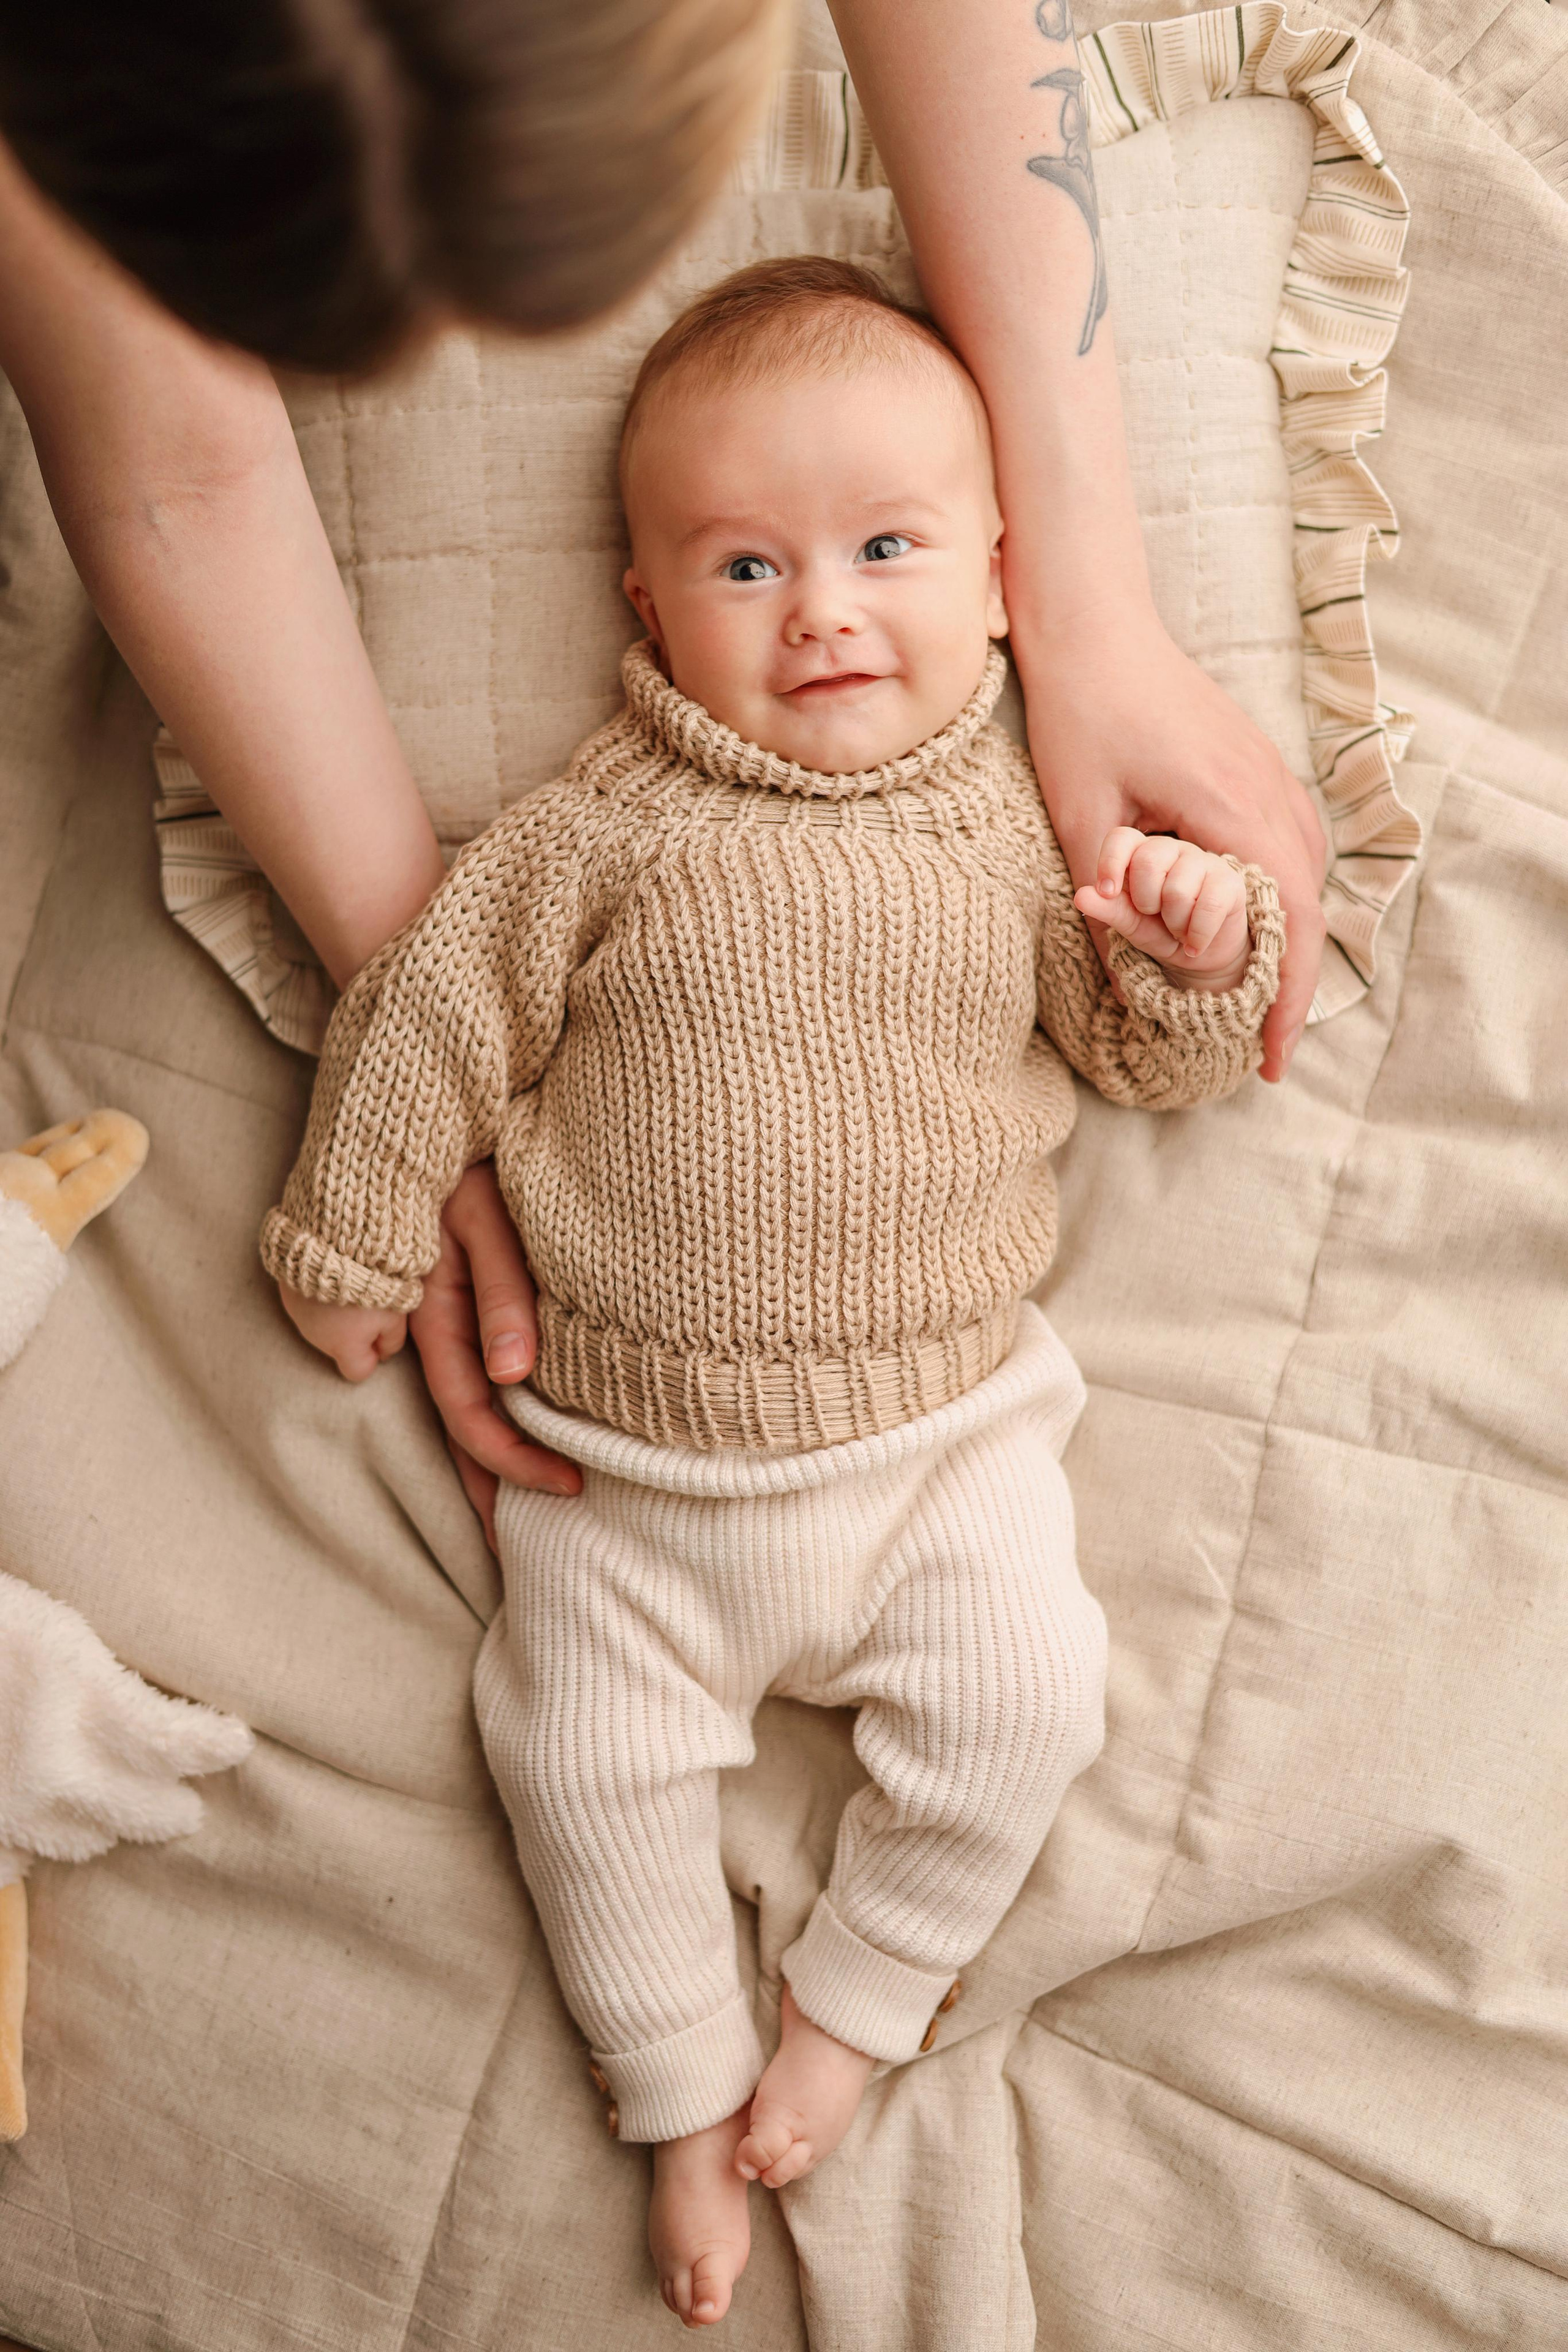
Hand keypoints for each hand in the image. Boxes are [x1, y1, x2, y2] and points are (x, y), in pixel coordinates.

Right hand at [281, 1286, 408, 1380]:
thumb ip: (392, 1342)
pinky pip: (307, 1303)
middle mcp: (316, 1337)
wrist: (337, 1243)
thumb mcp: (396, 1316)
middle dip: (353, 1333)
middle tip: (369, 1304)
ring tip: (350, 1286)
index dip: (372, 1357)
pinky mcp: (288, 1292)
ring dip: (335, 1313)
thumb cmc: (373, 1282)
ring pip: (322, 1325)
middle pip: (338, 1346)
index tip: (380, 1337)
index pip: (357, 1372)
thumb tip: (383, 1355)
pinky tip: (332, 1275)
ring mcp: (298, 1315)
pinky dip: (319, 1296)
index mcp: (343, 1348)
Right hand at [406, 1162, 580, 1549]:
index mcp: (438, 1309)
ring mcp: (443, 1294)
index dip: (514, 1457)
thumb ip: (499, 1292)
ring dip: (493, 1455)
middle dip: (496, 1482)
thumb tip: (501, 1375)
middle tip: (536, 1540)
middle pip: (464, 1416)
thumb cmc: (469, 1157)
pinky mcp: (464, 1268)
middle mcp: (435, 1311)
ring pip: (463, 1393)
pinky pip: (475, 1350)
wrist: (437, 1097)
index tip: (570, 1488)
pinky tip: (521, 1419)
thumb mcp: (487, 1221)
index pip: (471, 1407)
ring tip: (524, 1511)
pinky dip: (495, 1395)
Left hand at [1016, 606, 1325, 1079]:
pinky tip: (1253, 918)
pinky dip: (1282, 890)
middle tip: (1263, 1047)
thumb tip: (1122, 983)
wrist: (1096, 625)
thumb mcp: (1082, 818)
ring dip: (1290, 936)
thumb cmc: (1082, 714)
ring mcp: (1271, 773)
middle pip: (1307, 905)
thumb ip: (1107, 901)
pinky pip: (1290, 839)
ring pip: (1305, 872)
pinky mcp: (1256, 763)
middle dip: (1291, 982)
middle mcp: (1270, 791)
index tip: (1271, 1057)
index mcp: (1235, 807)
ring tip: (1260, 996)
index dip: (1286, 997)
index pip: (1288, 920)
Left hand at [1074, 827, 1250, 991]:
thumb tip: (1079, 896)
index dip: (1111, 862)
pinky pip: (1209, 906)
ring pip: (1177, 890)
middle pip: (1148, 863)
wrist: (1200, 955)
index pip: (1121, 838)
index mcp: (1142, 852)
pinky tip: (1194, 944)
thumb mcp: (1129, 923)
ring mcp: (1205, 862)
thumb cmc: (1159, 931)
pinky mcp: (1231, 882)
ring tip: (1178, 930)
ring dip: (1174, 924)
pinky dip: (1196, 935)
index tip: (1107, 892)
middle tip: (1155, 915)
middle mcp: (1173, 849)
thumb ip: (1107, 908)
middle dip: (1146, 902)